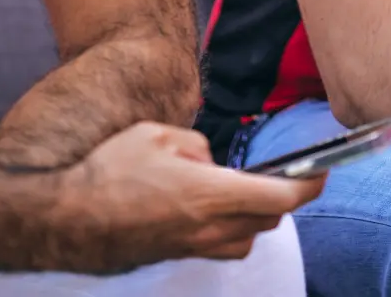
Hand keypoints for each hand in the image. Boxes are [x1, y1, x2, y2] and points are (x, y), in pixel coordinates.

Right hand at [46, 121, 324, 273]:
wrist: (67, 219)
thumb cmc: (107, 172)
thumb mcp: (155, 135)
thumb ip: (195, 145)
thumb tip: (209, 163)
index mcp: (210, 193)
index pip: (282, 196)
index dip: (310, 184)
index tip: (323, 171)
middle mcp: (209, 228)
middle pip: (269, 220)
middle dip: (282, 197)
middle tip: (283, 174)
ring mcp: (193, 247)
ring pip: (247, 239)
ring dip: (255, 216)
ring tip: (241, 191)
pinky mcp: (177, 256)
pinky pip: (220, 246)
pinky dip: (229, 228)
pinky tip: (207, 207)